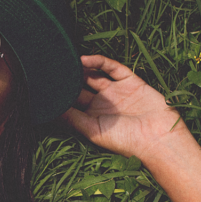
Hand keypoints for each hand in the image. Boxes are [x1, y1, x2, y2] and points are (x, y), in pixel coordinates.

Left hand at [61, 55, 190, 160]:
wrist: (158, 138)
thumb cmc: (125, 141)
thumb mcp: (93, 131)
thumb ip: (72, 119)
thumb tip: (48, 110)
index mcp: (92, 118)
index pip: (71, 103)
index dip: (59, 94)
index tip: (42, 86)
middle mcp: (103, 104)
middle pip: (80, 86)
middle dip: (67, 79)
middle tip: (52, 68)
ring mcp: (117, 92)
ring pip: (94, 75)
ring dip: (81, 68)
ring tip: (65, 61)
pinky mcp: (131, 82)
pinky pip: (112, 68)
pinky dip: (99, 62)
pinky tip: (84, 60)